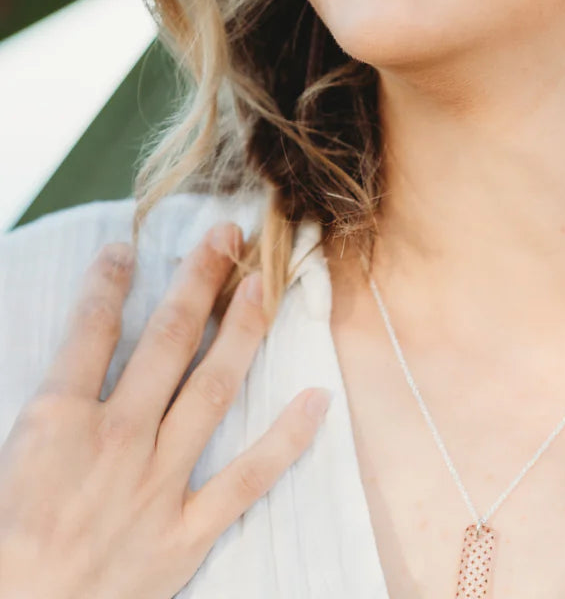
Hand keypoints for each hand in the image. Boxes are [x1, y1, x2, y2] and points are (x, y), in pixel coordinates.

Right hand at [0, 221, 331, 598]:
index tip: (129, 246)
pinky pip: (248, 479)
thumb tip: (66, 363)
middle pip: (168, 340)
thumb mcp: (2, 459)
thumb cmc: (1, 544)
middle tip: (226, 233)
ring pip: (213, 389)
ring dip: (242, 331)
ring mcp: (156, 485)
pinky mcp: (184, 533)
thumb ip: (43, 404)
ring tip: (264, 283)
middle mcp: (115, 441)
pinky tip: (319, 398)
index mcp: (56, 424)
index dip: (110, 281)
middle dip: (198, 279)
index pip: (91, 330)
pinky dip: (288, 439)